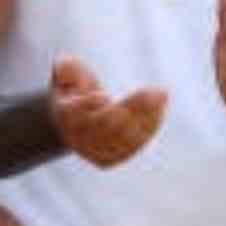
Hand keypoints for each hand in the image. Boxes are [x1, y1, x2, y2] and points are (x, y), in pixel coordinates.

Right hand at [48, 56, 165, 167]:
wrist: (71, 122)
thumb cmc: (74, 89)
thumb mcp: (68, 74)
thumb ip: (67, 68)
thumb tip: (63, 66)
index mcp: (64, 114)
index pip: (74, 112)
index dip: (86, 106)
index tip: (103, 96)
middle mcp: (77, 137)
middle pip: (105, 125)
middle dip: (131, 108)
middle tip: (154, 92)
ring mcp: (93, 152)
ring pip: (123, 138)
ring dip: (146, 117)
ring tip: (161, 95)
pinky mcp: (109, 159)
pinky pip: (132, 146)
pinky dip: (148, 127)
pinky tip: (160, 107)